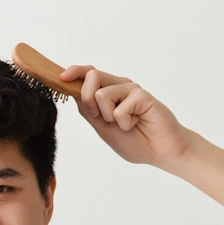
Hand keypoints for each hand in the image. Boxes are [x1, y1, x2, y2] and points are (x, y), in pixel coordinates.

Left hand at [60, 65, 193, 168]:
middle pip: (92, 76)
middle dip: (87, 99)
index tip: (62, 77)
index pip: (88, 75)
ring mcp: (131, 90)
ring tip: (125, 124)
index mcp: (109, 93)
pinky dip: (125, 123)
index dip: (74, 72)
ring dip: (108, 117)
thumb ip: (89, 110)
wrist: (161, 152)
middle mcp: (119, 87)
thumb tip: (72, 92)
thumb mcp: (103, 128)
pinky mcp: (142, 95)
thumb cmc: (136, 141)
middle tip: (100, 117)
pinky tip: (137, 123)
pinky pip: (119, 108)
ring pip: (101, 94)